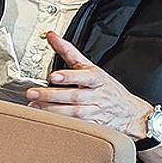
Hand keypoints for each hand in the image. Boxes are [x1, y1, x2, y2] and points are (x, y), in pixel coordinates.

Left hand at [26, 33, 153, 137]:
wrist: (129, 112)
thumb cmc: (106, 88)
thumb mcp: (91, 67)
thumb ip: (69, 52)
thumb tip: (51, 36)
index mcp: (96, 79)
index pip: (84, 76)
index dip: (69, 76)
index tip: (53, 76)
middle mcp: (95, 96)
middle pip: (73, 96)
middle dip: (51, 95)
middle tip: (32, 93)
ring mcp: (94, 112)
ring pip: (73, 113)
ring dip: (51, 110)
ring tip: (34, 105)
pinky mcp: (92, 126)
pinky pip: (76, 126)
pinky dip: (62, 123)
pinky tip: (46, 120)